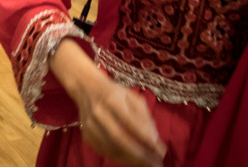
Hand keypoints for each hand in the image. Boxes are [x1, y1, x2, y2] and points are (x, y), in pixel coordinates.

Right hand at [54, 40, 164, 166]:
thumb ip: (144, 117)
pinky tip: (132, 159)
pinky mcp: (86, 134)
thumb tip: (154, 140)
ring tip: (148, 163)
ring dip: (133, 159)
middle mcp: (99, 112)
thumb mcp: (133, 97)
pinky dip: (121, 158)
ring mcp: (90, 124)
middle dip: (141, 155)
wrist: (86, 87)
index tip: (161, 150)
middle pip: (120, 139)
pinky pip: (105, 151)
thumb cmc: (114, 92)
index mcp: (112, 99)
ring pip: (113, 148)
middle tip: (157, 163)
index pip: (131, 123)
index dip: (147, 139)